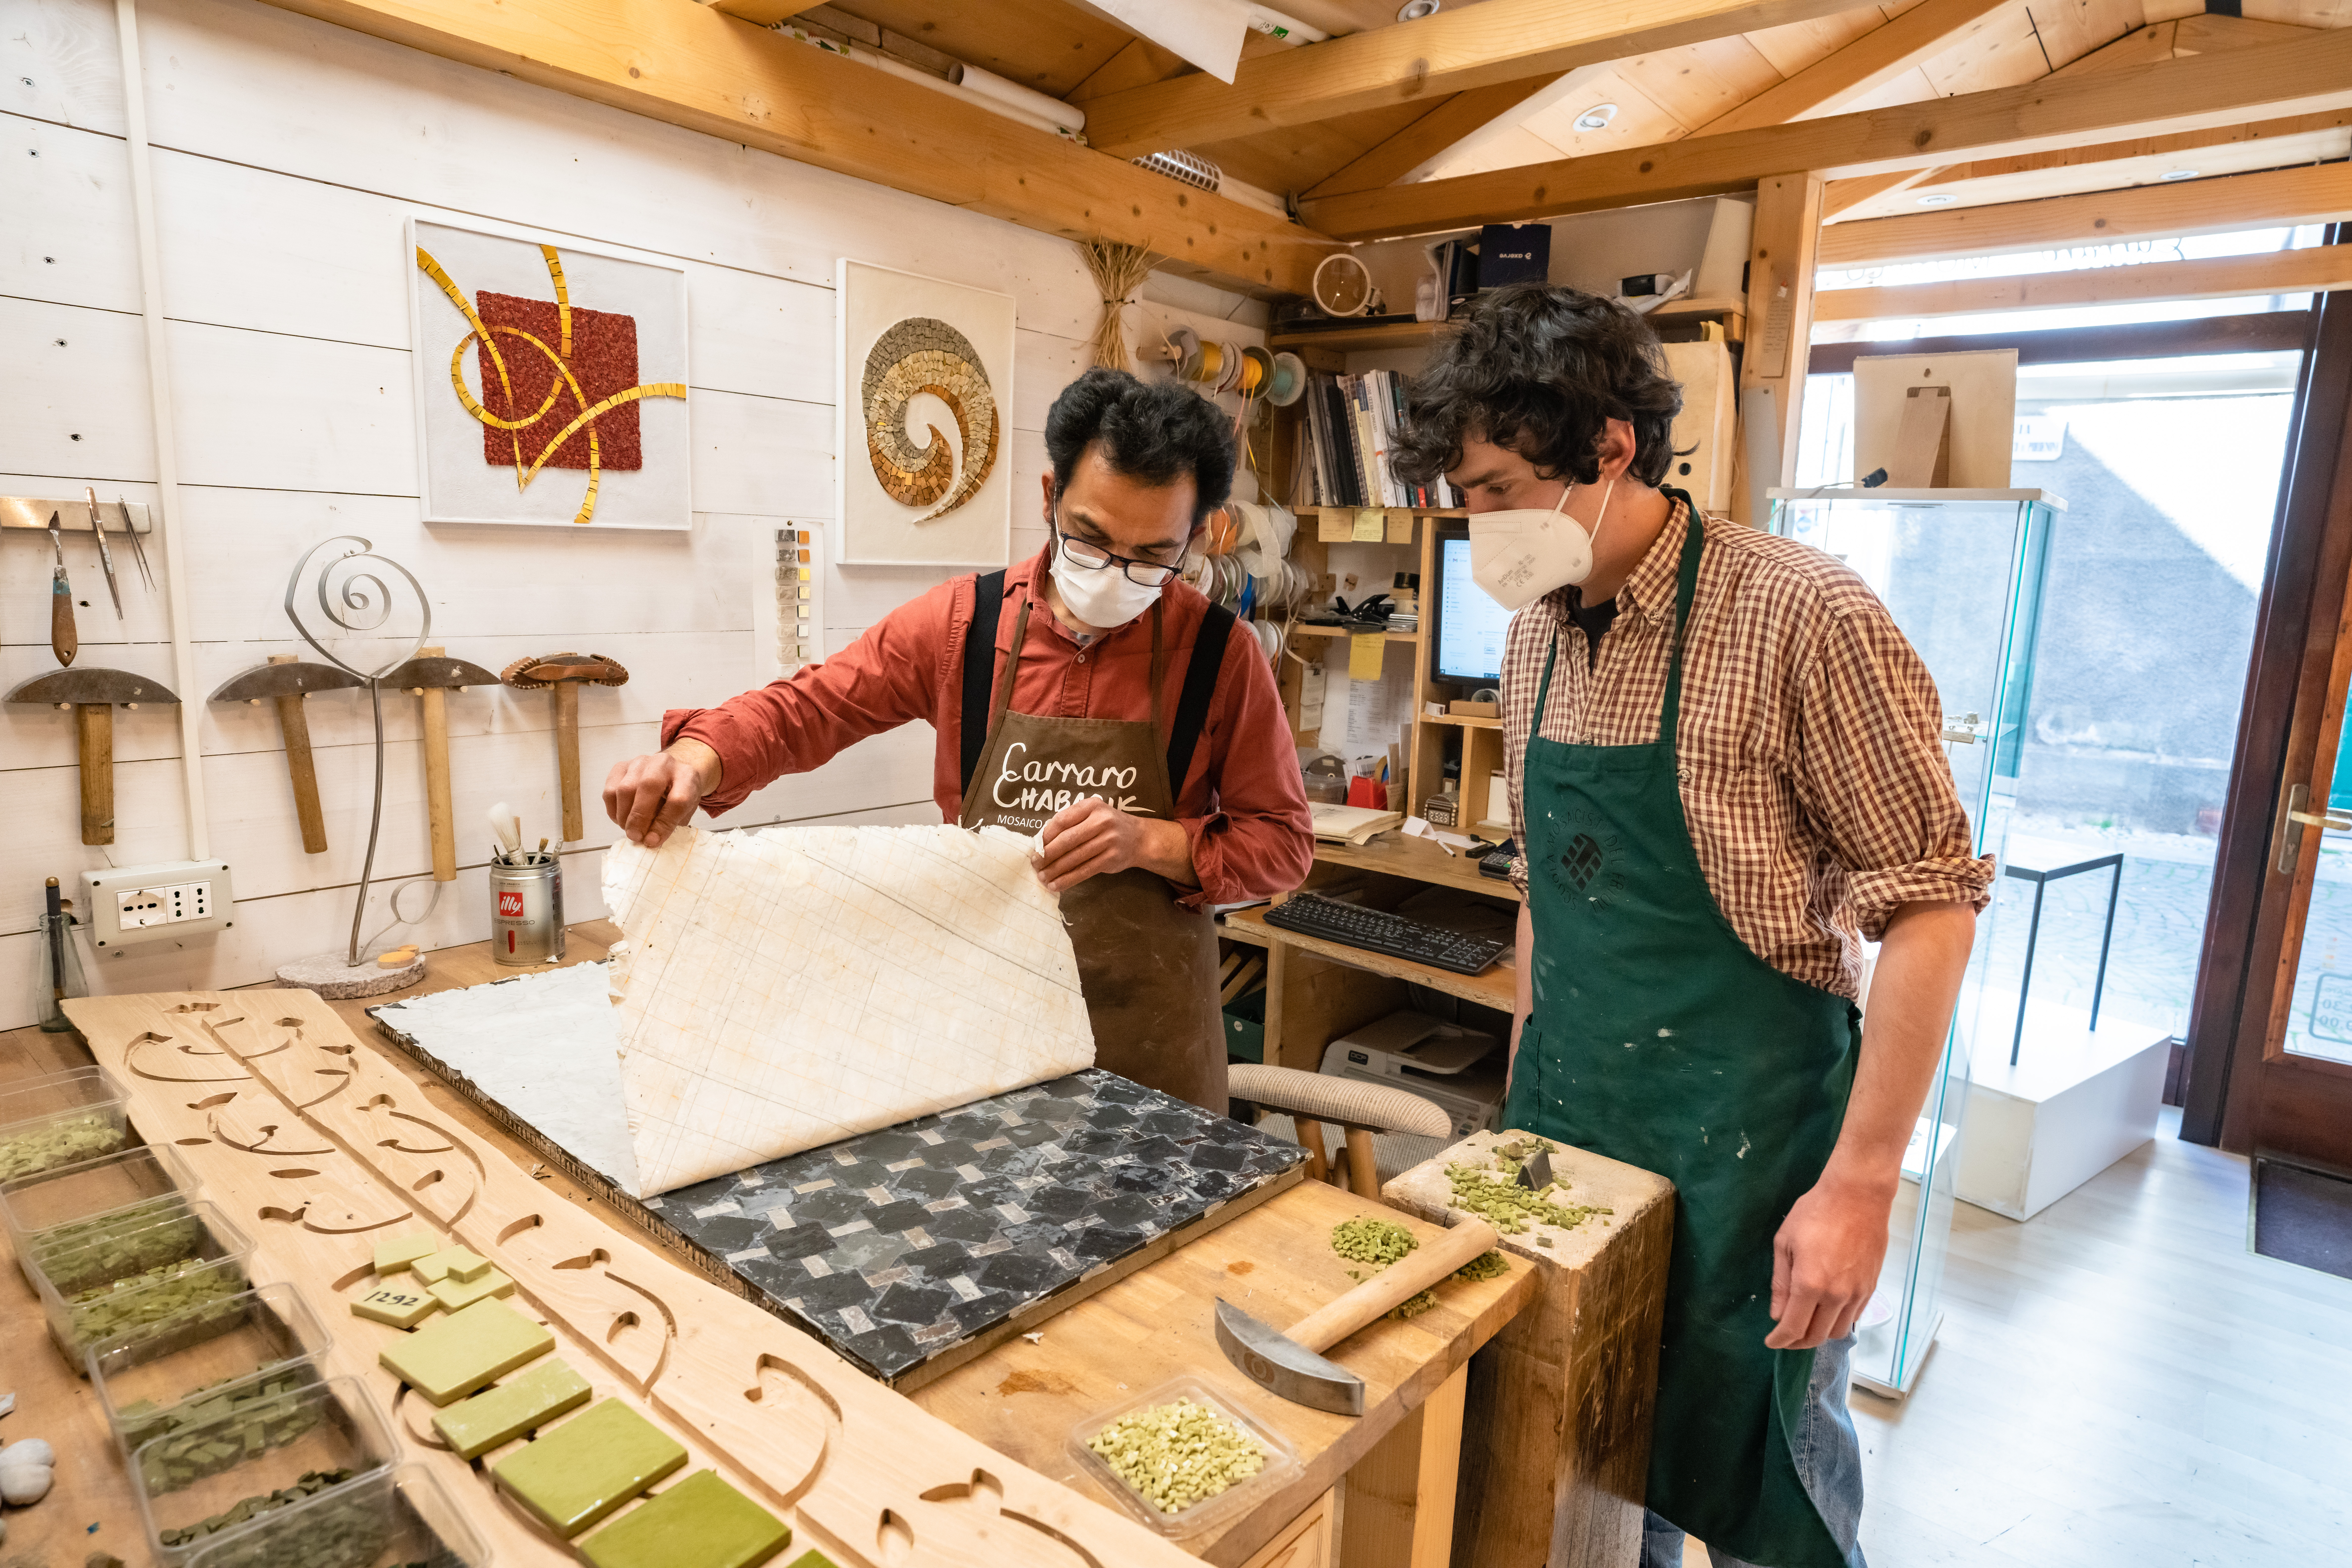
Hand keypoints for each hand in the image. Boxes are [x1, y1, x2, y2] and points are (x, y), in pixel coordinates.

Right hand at [603, 740, 719, 848]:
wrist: (671, 773)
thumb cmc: (678, 794)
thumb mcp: (684, 810)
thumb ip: (671, 823)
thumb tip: (650, 840)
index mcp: (687, 775)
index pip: (678, 799)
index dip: (664, 823)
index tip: (653, 840)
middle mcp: (663, 763)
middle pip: (648, 786)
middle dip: (639, 817)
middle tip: (636, 837)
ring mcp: (640, 762)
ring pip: (625, 788)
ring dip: (624, 815)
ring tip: (630, 829)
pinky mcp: (621, 766)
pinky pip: (610, 790)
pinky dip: (613, 810)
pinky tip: (621, 819)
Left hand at [1032, 796, 1154, 892]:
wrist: (1139, 838)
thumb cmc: (1108, 825)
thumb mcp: (1092, 814)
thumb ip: (1071, 822)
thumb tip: (1042, 841)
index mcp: (1092, 806)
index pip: (1062, 820)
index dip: (1046, 834)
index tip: (1035, 846)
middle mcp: (1101, 822)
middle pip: (1067, 840)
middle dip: (1047, 854)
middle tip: (1035, 863)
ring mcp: (1108, 841)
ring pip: (1075, 858)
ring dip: (1055, 870)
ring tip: (1042, 877)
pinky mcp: (1111, 859)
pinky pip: (1084, 871)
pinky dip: (1068, 879)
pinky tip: (1056, 885)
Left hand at [1765, 1172, 1892, 1349]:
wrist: (1858, 1196)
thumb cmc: (1815, 1212)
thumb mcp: (1785, 1242)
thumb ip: (1781, 1283)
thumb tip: (1777, 1314)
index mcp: (1810, 1284)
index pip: (1793, 1328)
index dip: (1780, 1340)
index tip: (1772, 1342)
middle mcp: (1836, 1295)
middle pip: (1817, 1336)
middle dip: (1798, 1342)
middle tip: (1786, 1337)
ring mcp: (1857, 1293)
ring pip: (1839, 1331)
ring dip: (1820, 1334)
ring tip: (1806, 1325)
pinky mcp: (1871, 1287)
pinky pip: (1854, 1316)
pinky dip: (1838, 1321)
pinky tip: (1827, 1311)